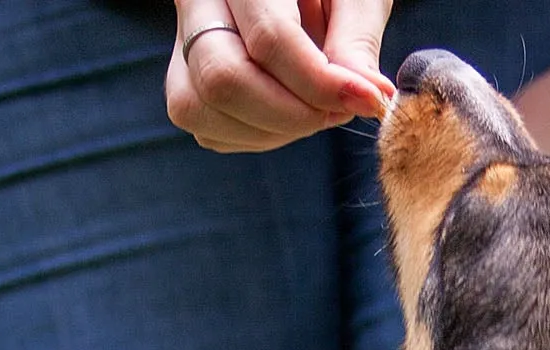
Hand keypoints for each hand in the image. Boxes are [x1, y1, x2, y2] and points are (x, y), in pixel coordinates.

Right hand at [168, 0, 393, 152]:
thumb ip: (356, 39)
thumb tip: (367, 97)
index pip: (268, 39)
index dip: (320, 83)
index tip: (368, 100)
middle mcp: (197, 2)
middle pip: (223, 78)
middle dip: (291, 114)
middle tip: (337, 111)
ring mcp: (181, 43)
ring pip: (202, 109)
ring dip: (273, 130)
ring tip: (317, 110)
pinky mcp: (184, 80)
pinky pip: (208, 129)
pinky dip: (256, 136)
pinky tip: (288, 115)